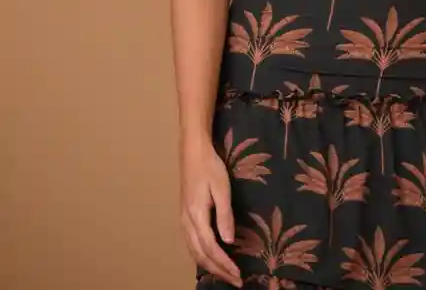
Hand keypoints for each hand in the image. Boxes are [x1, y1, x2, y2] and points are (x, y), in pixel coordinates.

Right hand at [179, 138, 242, 287]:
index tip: (238, 275)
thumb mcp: (222, 188)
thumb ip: (225, 215)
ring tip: (225, 274)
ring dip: (210, 266)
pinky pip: (191, 244)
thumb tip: (229, 241)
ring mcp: (183, 220)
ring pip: (194, 252)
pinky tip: (210, 259)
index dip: (224, 264)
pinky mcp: (184, 217)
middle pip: (201, 255)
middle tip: (236, 281)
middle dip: (218, 270)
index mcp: (196, 216)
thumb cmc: (210, 167)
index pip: (211, 248)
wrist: (192, 152)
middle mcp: (187, 222)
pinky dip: (201, 257)